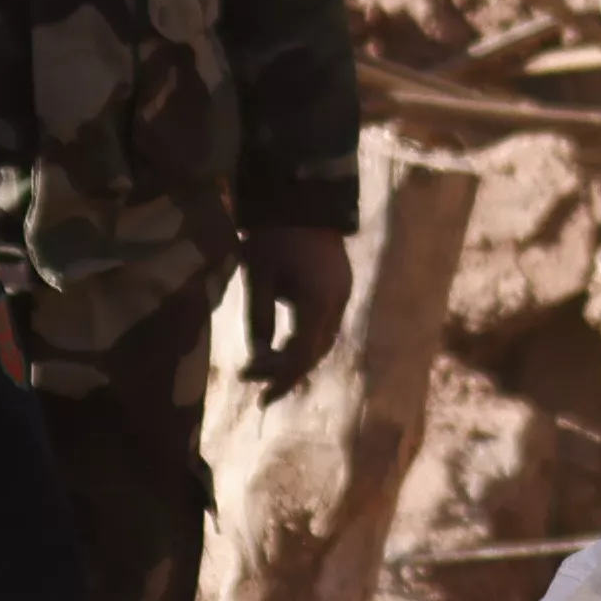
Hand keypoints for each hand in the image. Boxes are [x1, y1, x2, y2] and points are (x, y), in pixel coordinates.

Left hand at [236, 222, 357, 393]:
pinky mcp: (341, 286)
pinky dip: (307, 339)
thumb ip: (259, 321)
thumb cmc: (273, 237)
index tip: (261, 400)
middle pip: (316, 353)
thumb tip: (258, 358)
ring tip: (268, 366)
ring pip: (324, 340)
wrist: (302, 200)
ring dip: (298, 357)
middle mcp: (337, 304)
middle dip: (287, 372)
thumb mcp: (257, 279)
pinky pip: (327, 324)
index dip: (281, 380)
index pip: (301, 356)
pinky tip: (286, 342)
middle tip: (257, 384)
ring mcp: (343, 294)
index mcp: (318, 304)